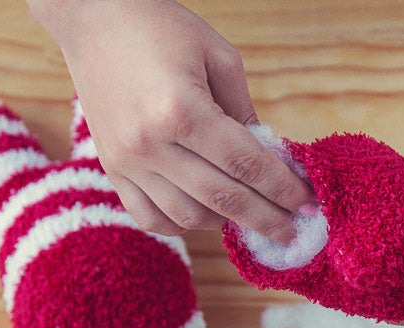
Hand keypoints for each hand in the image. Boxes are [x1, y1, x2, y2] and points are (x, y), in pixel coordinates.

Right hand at [28, 0, 316, 243]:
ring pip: (188, 217)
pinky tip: (207, 216)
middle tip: (293, 230)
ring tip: (253, 217)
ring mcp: (126, 162)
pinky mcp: (112, 169)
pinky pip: (150, 218)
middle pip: (222, 199)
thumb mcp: (219, 57)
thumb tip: (270, 161)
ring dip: (227, 223)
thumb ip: (245, 113)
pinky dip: (183, 225)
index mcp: (181, 110)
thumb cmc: (161, 28)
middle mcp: (150, 144)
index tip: (308, 205)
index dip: (283, 189)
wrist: (95, 20)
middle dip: (266, 219)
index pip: (245, 164)